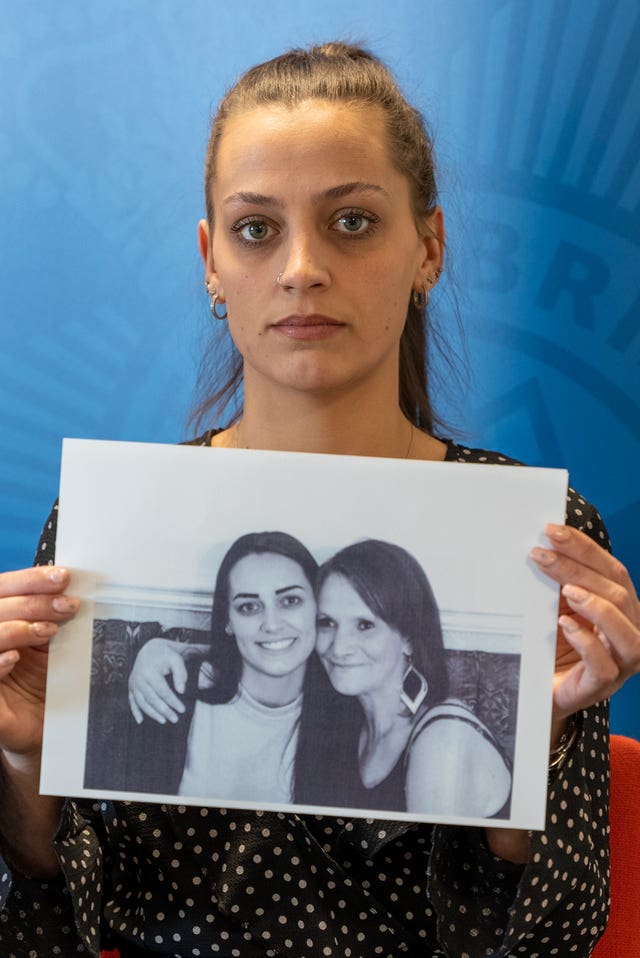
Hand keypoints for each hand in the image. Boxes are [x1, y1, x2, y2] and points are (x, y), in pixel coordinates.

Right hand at [0, 566, 78, 758]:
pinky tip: (13, 659)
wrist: (45, 726)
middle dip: (34, 601)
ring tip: (49, 631)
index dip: (31, 579)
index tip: (63, 577)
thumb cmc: (46, 680)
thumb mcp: (51, 643)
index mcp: (2, 618)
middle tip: (68, 605)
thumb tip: (73, 588)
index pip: (5, 588)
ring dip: (18, 628)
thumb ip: (53, 616)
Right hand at [128, 638, 188, 724]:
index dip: (173, 702)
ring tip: (164, 720)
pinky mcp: (130, 687)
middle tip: (175, 719)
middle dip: (165, 711)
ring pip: (142, 703)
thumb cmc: (166, 655)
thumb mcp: (176, 659)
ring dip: (152, 714)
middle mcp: (139, 679)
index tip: (182, 709)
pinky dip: (135, 712)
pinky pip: (132, 701)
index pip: (163, 692)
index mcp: (150, 672)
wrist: (150, 649)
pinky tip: (140, 721)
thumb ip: (181, 674)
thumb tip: (181, 691)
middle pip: (152, 700)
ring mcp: (133, 684)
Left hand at [531, 524, 639, 720]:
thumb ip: (558, 584)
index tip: (552, 530)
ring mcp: (619, 664)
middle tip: (542, 555)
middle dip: (579, 569)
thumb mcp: (554, 608)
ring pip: (627, 633)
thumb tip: (542, 546)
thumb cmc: (550, 647)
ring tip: (566, 591)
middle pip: (618, 595)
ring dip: (597, 606)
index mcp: (621, 610)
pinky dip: (587, 642)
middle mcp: (629, 634)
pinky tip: (566, 626)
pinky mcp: (601, 687)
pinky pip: (605, 666)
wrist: (535, 693)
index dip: (585, 548)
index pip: (612, 571)